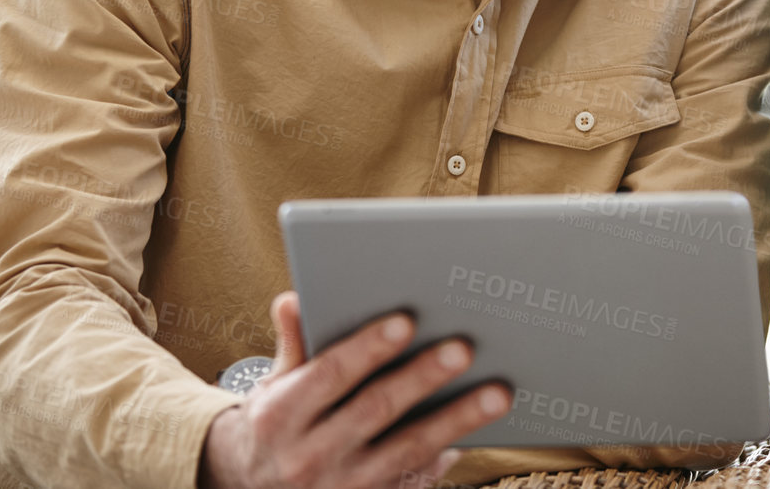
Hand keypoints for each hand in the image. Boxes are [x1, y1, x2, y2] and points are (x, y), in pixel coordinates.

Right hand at [198, 291, 511, 488]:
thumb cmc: (276, 427)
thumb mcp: (271, 388)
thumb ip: (292, 345)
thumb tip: (293, 298)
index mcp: (280, 416)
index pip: (329, 374)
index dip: (367, 347)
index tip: (406, 321)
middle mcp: (309, 455)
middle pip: (375, 410)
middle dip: (422, 378)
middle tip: (465, 348)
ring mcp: (341, 487)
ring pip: (407, 450)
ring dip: (455, 421)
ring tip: (498, 393)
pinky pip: (412, 480)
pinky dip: (445, 457)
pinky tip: (476, 434)